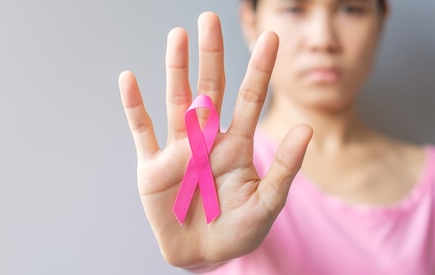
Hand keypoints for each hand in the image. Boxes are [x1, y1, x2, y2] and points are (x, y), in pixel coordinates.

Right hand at [119, 12, 311, 268]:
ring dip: (176, 70)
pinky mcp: (152, 168)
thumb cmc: (239, 231)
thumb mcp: (268, 203)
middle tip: (209, 20)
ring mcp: (178, 151)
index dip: (259, 69)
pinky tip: (129, 79)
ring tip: (177, 37)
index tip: (270, 38)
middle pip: (209, 89)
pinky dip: (134, 107)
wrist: (203, 256)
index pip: (249, 99)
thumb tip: (306, 128)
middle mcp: (206, 140)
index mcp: (236, 146)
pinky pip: (142, 132)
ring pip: (176, 102)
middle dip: (211, 56)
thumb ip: (286, 167)